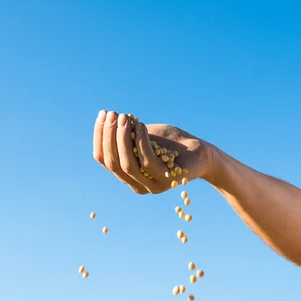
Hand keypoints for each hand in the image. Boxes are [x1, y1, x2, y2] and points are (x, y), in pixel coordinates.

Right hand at [93, 110, 213, 193]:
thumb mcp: (144, 135)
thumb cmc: (171, 143)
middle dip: (109, 136)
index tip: (102, 115)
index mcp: (127, 174)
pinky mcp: (166, 180)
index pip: (103, 159)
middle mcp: (136, 184)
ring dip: (123, 139)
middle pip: (113, 163)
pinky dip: (142, 142)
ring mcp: (151, 185)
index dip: (99, 137)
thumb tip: (107, 120)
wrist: (200, 152)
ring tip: (125, 118)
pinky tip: (141, 126)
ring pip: (128, 165)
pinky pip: (148, 162)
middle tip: (113, 115)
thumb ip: (127, 133)